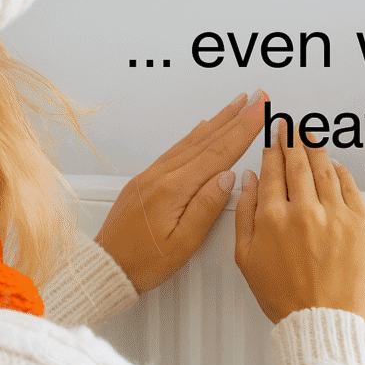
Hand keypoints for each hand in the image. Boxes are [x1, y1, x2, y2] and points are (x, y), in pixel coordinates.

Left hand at [96, 91, 267, 292]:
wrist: (105, 267)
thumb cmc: (141, 262)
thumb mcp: (182, 244)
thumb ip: (206, 208)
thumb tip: (228, 179)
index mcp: (173, 190)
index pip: (218, 153)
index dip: (243, 129)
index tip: (259, 109)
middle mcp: (161, 176)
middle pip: (206, 140)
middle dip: (235, 117)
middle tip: (255, 97)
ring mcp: (151, 176)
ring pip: (191, 141)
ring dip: (217, 121)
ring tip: (235, 106)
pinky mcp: (146, 181)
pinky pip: (177, 150)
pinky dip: (195, 136)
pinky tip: (202, 130)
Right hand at [234, 121, 364, 324]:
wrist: (323, 320)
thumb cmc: (286, 298)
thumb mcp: (246, 258)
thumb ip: (244, 215)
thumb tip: (248, 183)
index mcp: (273, 218)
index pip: (273, 170)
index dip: (272, 149)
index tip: (272, 138)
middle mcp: (304, 211)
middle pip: (299, 162)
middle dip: (292, 139)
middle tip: (290, 127)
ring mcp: (334, 215)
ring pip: (325, 168)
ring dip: (316, 148)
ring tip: (311, 136)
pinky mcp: (359, 224)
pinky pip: (350, 187)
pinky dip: (342, 171)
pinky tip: (336, 165)